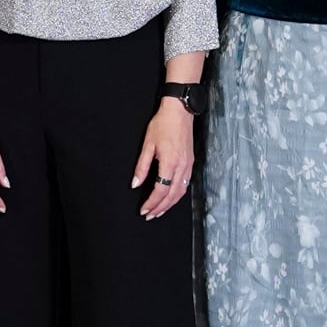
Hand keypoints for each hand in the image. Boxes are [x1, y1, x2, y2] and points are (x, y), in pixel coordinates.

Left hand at [133, 95, 195, 219]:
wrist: (180, 111)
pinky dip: (177, 194)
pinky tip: (171, 198)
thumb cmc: (163, 124)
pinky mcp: (191, 162)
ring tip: (159, 210)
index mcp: (170, 162)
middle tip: (150, 215)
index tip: (144, 209)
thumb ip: (142, 166)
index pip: (161, 189)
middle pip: (172, 195)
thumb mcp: (148, 144)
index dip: (152, 202)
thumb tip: (136, 184)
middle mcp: (182, 166)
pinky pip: (186, 184)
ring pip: (181, 192)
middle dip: (160, 208)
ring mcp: (188, 165)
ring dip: (170, 204)